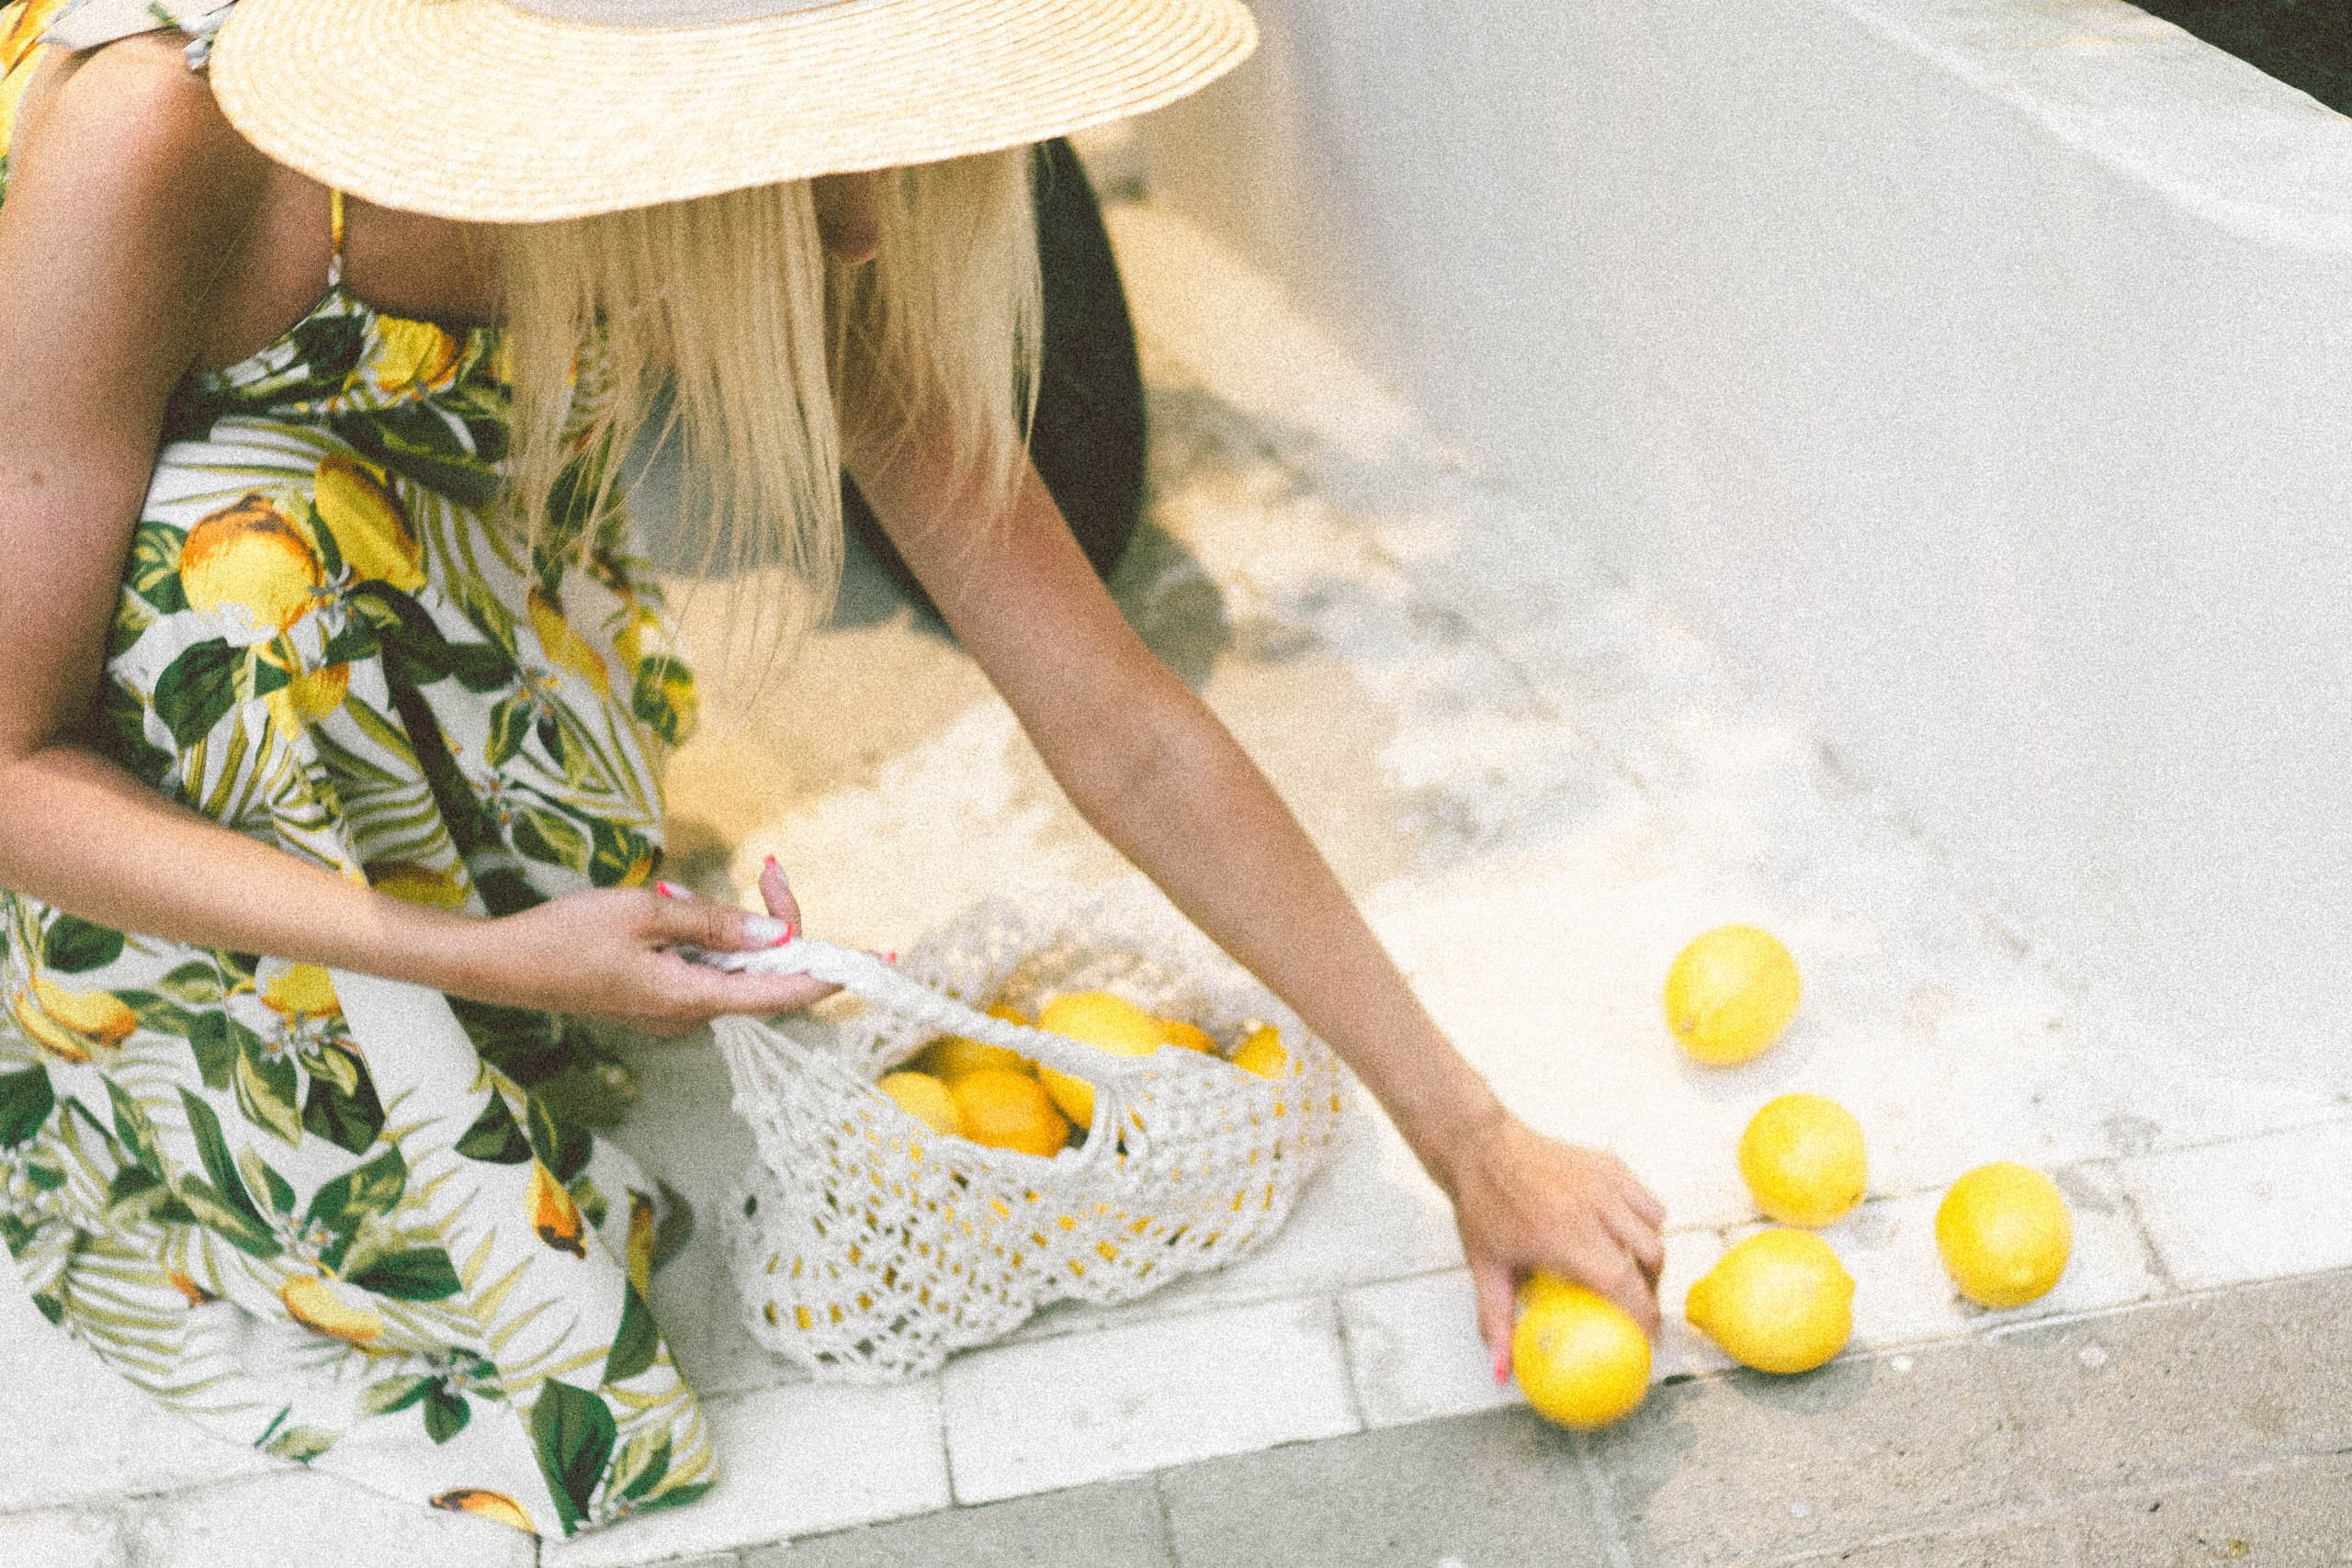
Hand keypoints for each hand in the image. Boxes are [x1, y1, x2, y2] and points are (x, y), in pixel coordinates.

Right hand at [456, 858, 836, 1034]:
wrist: (504, 967)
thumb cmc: (567, 937)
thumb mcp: (645, 914)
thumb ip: (714, 923)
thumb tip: (776, 932)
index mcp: (692, 997)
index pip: (783, 992)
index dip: (831, 975)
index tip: (875, 958)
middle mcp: (691, 1012)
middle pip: (765, 974)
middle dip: (779, 923)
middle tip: (774, 870)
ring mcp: (675, 1008)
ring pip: (736, 968)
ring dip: (735, 927)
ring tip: (686, 891)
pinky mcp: (660, 997)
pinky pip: (707, 967)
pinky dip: (709, 935)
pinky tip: (671, 907)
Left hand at [1440, 1111, 1666, 1378]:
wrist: (1482, 1147)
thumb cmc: (1482, 1208)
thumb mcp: (1485, 1268)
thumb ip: (1497, 1323)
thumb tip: (1502, 1374)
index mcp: (1563, 1234)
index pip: (1621, 1282)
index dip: (1645, 1314)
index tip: (1650, 1340)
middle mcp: (1591, 1206)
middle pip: (1649, 1257)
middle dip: (1654, 1290)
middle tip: (1643, 1310)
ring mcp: (1604, 1182)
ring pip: (1654, 1227)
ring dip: (1652, 1257)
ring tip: (1638, 1276)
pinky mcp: (1609, 1164)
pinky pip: (1645, 1200)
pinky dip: (1646, 1223)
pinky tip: (1628, 1238)